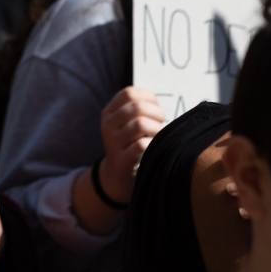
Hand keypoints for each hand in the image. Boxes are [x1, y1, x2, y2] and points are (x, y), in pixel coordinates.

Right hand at [98, 86, 165, 202]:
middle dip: (157, 113)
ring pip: (140, 124)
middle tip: (162, 124)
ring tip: (160, 136)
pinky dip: (153, 144)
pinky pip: (141, 145)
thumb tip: (160, 105)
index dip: (148, 98)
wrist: (115, 178)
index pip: (129, 93)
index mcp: (109, 113)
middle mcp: (108, 125)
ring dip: (157, 129)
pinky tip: (155, 148)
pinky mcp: (121, 160)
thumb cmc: (129, 146)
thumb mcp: (126, 125)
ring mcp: (112, 142)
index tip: (156, 109)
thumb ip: (138, 111)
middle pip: (137, 107)